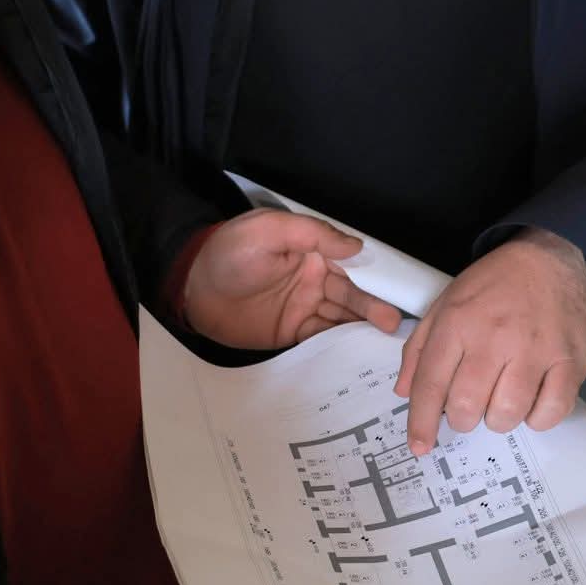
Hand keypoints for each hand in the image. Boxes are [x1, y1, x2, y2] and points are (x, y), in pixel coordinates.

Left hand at [181, 209, 402, 349]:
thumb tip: (355, 245)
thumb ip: (313, 234)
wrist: (193, 287)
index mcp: (311, 254)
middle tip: (391, 323)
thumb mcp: (269, 230)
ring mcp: (302, 309)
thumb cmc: (228, 251)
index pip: (350, 267)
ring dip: (359, 330)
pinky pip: (318, 339)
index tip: (393, 294)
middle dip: (371, 310)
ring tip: (381, 342)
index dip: (372, 281)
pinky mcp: (289, 332)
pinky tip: (355, 355)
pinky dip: (337, 347)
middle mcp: (313, 282)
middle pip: (349, 297)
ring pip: (338, 320)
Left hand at [394, 229, 585, 454]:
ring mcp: (535, 350)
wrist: (553, 258)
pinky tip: (532, 401)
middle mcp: (494, 337)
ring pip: (506, 415)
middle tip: (470, 407)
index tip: (420, 446)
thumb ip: (421, 348)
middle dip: (463, 418)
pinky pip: (550, 412)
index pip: (431, 384)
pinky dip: (537, 417)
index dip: (421, 422)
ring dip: (499, 418)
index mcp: (458, 322)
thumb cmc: (496, 284)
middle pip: (466, 406)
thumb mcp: (446, 303)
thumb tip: (404, 392)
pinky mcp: (570, 360)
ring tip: (502, 398)